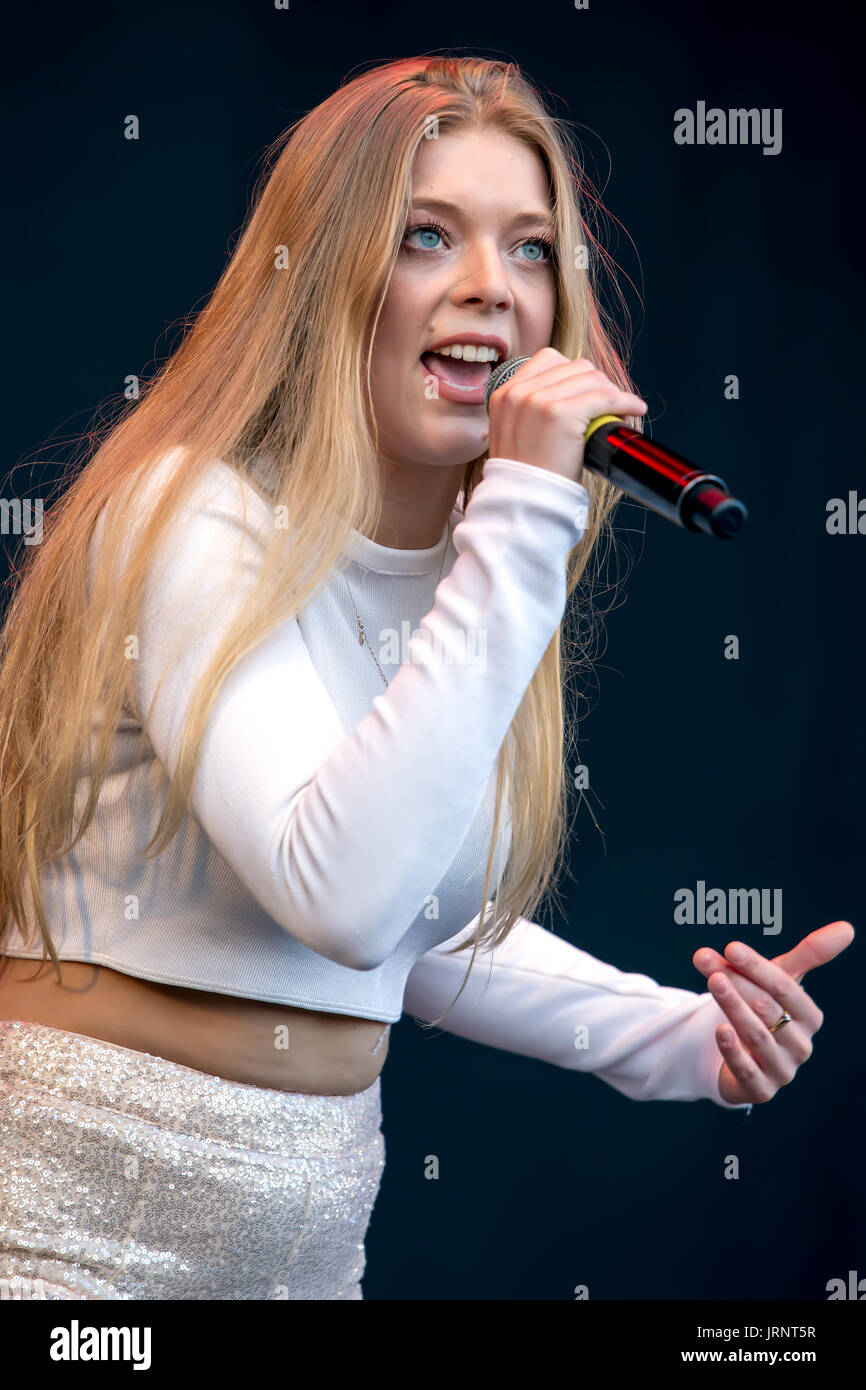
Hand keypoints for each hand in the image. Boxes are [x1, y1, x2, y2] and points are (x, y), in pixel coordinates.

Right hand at [486, 347, 647, 485]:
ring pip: (592, 378)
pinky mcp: (560, 414)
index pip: (548, 359)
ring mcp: (538, 401)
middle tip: (610, 404)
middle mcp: (519, 392)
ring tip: (622, 410)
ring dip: (613, 392)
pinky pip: (605, 397)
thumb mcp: (516, 434)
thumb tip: (573, 397)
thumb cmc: (526, 478)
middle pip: (574, 366)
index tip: (589, 390)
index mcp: (505, 394)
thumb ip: (531, 411)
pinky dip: (625, 402)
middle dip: (597, 383)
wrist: (521, 503)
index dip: (575, 373)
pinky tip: (633, 410)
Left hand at [691, 921, 854, 1104]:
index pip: (785, 988)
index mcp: (809, 1017)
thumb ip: (809, 955)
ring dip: (732, 1007)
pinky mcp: (760, 1090)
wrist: (745, 1058)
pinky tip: (720, 1030)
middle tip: (707, 961)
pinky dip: (733, 1050)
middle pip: (767, 1008)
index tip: (730, 946)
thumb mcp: (782, 982)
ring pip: (756, 1035)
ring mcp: (782, 1070)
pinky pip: (746, 1070)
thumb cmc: (766, 1011)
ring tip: (711, 982)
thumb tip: (848, 926)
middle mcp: (800, 1045)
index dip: (758, 967)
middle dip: (736, 982)